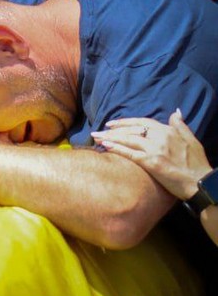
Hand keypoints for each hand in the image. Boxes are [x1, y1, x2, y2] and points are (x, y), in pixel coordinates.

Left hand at [92, 111, 211, 199]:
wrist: (200, 182)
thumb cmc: (196, 163)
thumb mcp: (192, 140)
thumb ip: (180, 125)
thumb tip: (175, 112)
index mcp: (168, 131)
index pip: (142, 122)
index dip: (125, 122)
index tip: (112, 123)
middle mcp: (160, 137)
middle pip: (131, 130)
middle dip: (113, 130)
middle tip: (98, 131)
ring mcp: (155, 149)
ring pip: (127, 139)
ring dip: (109, 138)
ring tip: (95, 137)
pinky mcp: (151, 162)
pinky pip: (129, 153)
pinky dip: (116, 148)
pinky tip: (105, 146)